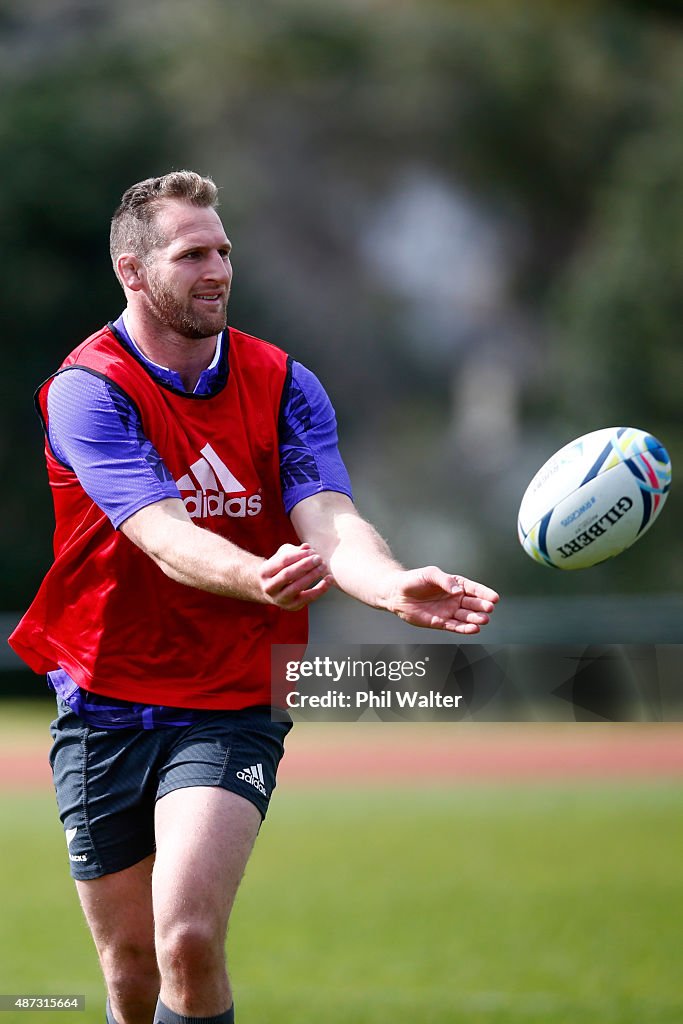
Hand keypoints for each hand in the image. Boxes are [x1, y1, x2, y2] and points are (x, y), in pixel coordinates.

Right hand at [259, 542, 332, 610]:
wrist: (272, 591)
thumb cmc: (280, 569)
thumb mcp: (282, 557)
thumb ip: (294, 551)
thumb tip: (307, 547)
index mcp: (264, 572)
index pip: (283, 561)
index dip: (298, 555)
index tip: (312, 551)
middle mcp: (269, 587)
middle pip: (288, 574)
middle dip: (305, 565)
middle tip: (319, 558)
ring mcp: (280, 599)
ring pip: (297, 587)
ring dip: (312, 575)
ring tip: (323, 566)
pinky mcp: (292, 606)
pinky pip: (308, 598)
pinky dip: (321, 589)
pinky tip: (329, 579)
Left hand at [384, 566, 498, 633]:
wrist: (396, 593)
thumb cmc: (414, 580)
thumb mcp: (430, 574)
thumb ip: (444, 580)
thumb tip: (457, 590)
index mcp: (455, 585)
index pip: (473, 589)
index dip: (484, 593)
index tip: (495, 598)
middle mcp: (455, 599)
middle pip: (473, 604)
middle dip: (482, 607)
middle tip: (489, 609)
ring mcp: (448, 611)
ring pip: (466, 617)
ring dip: (475, 619)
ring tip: (483, 620)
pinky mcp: (440, 623)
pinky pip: (455, 627)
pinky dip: (464, 629)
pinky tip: (474, 629)